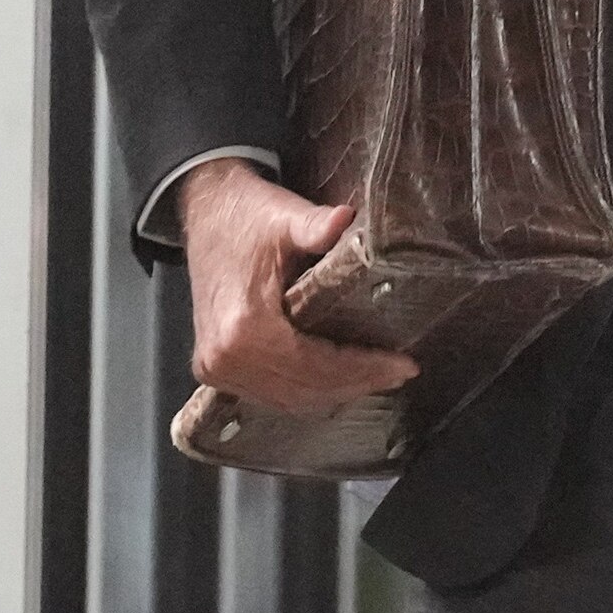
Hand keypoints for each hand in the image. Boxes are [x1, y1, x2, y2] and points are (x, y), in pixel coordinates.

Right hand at [175, 158, 417, 413]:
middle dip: (357, 383)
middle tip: (400, 372)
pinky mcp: (215, 368)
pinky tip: (339, 378)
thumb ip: (316, 226)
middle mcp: (224, 358)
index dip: (363, 368)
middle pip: (304, 389)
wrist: (207, 214)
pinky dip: (307, 391)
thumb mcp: (285, 217)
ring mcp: (215, 368)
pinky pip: (270, 394)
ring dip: (334, 392)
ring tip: (379, 376)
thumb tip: (347, 219)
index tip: (405, 364)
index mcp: (242, 327)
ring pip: (288, 399)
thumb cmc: (247, 216)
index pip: (315, 365)